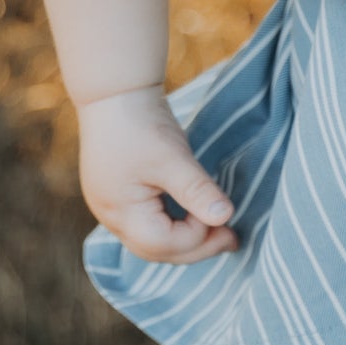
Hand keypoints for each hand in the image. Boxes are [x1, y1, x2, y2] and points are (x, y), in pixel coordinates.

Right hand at [77, 88, 238, 264]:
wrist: (114, 93)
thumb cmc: (141, 124)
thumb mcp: (173, 158)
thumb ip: (197, 191)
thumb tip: (225, 217)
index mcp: (120, 212)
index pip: (163, 244)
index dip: (197, 236)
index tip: (220, 214)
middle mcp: (112, 217)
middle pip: (157, 250)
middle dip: (197, 248)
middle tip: (233, 239)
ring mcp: (113, 209)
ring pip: (153, 241)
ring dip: (187, 240)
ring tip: (220, 233)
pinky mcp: (120, 198)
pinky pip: (149, 225)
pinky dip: (175, 227)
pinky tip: (195, 219)